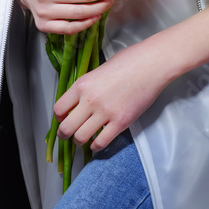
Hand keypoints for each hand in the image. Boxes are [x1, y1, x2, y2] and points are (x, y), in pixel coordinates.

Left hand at [54, 39, 168, 150]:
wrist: (150, 65)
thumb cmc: (128, 61)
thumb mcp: (99, 70)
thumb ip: (87, 86)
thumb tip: (79, 100)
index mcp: (82, 84)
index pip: (59, 108)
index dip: (58, 117)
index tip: (62, 119)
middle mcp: (90, 100)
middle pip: (66, 127)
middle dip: (64, 134)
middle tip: (66, 135)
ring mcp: (105, 112)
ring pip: (81, 138)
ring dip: (79, 141)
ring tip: (82, 139)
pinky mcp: (121, 122)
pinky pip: (101, 142)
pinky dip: (96, 146)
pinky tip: (97, 142)